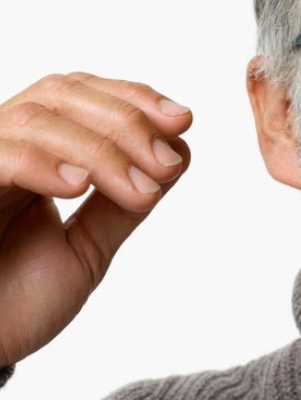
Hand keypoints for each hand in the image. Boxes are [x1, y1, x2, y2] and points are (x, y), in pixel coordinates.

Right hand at [0, 73, 191, 367]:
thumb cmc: (15, 305)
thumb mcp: (86, 249)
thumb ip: (124, 204)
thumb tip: (178, 154)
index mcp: (33, 156)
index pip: (80, 94)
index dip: (133, 97)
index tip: (184, 120)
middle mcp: (1, 149)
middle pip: (62, 94)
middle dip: (127, 121)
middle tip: (165, 164)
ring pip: (36, 118)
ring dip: (102, 149)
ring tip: (139, 189)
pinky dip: (43, 163)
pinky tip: (80, 186)